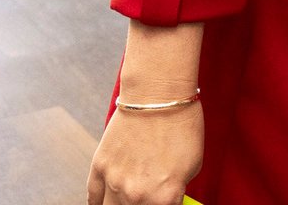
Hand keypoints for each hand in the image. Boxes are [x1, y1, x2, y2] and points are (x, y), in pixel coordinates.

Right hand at [87, 103, 203, 204]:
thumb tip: (169, 198)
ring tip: (130, 194)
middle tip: (149, 194)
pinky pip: (93, 198)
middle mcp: (137, 196)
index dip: (167, 204)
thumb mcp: (194, 162)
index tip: (167, 200)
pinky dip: (99, 202)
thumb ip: (177, 188)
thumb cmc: (181, 123)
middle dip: (144, 204)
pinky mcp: (99, 169)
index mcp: (165, 197)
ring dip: (122, 204)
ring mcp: (114, 183)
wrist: (157, 94)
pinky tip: (106, 200)